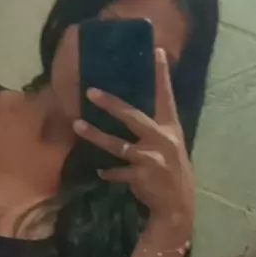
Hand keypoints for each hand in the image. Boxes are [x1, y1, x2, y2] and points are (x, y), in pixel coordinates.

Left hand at [73, 48, 194, 229]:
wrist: (177, 205)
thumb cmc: (171, 170)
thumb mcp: (171, 145)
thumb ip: (155, 128)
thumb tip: (129, 109)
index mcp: (170, 128)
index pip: (166, 96)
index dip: (162, 74)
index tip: (157, 51)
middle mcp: (162, 139)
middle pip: (132, 116)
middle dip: (111, 103)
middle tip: (90, 91)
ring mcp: (151, 158)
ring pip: (117, 144)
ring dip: (95, 135)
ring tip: (77, 125)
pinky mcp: (141, 176)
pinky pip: (117, 172)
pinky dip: (108, 172)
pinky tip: (100, 172)